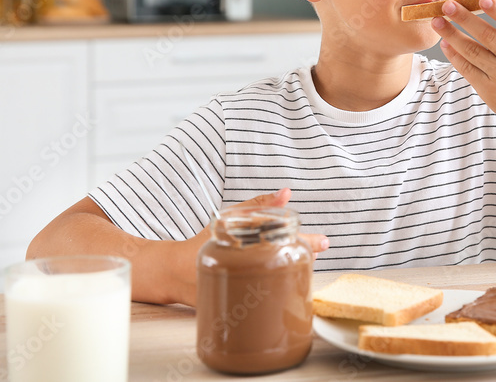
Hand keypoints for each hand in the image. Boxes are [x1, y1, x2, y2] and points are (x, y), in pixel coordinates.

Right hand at [173, 187, 328, 305]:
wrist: (171, 273)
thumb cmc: (201, 242)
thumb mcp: (229, 218)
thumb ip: (258, 205)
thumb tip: (287, 192)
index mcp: (242, 249)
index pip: (282, 243)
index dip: (307, 243)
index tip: (325, 242)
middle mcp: (242, 273)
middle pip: (285, 267)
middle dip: (303, 258)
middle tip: (316, 250)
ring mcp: (240, 291)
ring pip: (278, 283)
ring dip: (292, 271)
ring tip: (303, 261)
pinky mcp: (236, 304)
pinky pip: (264, 296)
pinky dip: (278, 286)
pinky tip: (286, 280)